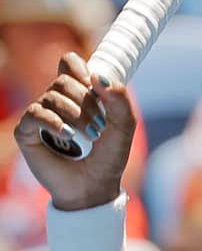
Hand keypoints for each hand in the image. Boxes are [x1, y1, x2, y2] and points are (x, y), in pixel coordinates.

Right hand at [12, 53, 135, 210]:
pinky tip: (66, 135)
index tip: (92, 82)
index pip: (68, 64)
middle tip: (99, 126)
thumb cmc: (109, 156)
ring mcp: (40, 116)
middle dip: (86, 101)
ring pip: (51, 96)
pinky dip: (52, 122)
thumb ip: (119, 98)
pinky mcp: (27, 133)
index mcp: (78, 95)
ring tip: (90, 136)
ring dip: (75, 115)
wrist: (95, 186)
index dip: (78, 67)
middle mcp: (56, 102)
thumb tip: (97, 76)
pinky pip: (34, 114)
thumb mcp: (124, 125)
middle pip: (63, 80)